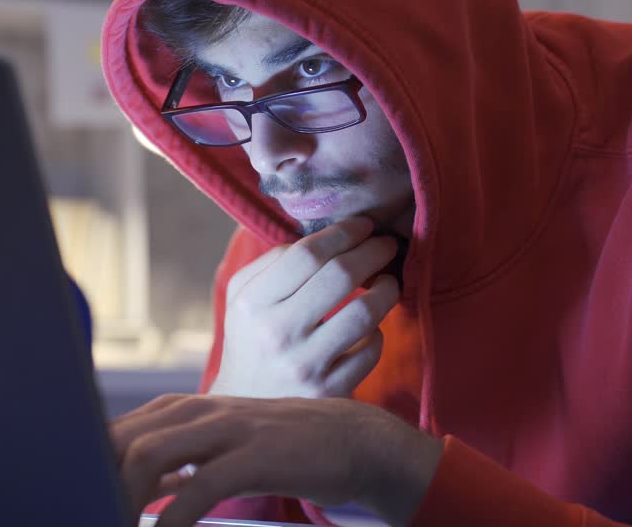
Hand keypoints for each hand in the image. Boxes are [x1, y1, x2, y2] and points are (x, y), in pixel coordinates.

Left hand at [112, 393, 442, 526]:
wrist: (351, 439)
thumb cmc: (277, 448)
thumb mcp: (216, 447)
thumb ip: (172, 459)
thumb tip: (124, 483)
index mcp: (179, 409)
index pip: (110, 432)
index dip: (85, 466)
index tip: (73, 499)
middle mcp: (194, 411)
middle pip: (117, 441)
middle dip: (93, 482)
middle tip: (84, 512)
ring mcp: (225, 429)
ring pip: (148, 456)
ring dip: (121, 498)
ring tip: (112, 523)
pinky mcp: (254, 455)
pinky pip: (199, 487)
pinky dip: (171, 518)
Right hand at [209, 217, 400, 397]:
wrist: (244, 406)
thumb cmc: (250, 338)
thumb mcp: (242, 296)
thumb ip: (273, 261)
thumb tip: (325, 237)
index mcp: (251, 302)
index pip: (306, 254)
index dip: (343, 233)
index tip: (363, 225)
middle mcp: (276, 333)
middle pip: (340, 275)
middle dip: (373, 251)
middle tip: (386, 244)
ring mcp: (305, 365)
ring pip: (364, 312)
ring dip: (386, 289)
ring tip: (389, 281)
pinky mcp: (329, 393)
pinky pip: (371, 351)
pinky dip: (377, 333)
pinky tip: (370, 328)